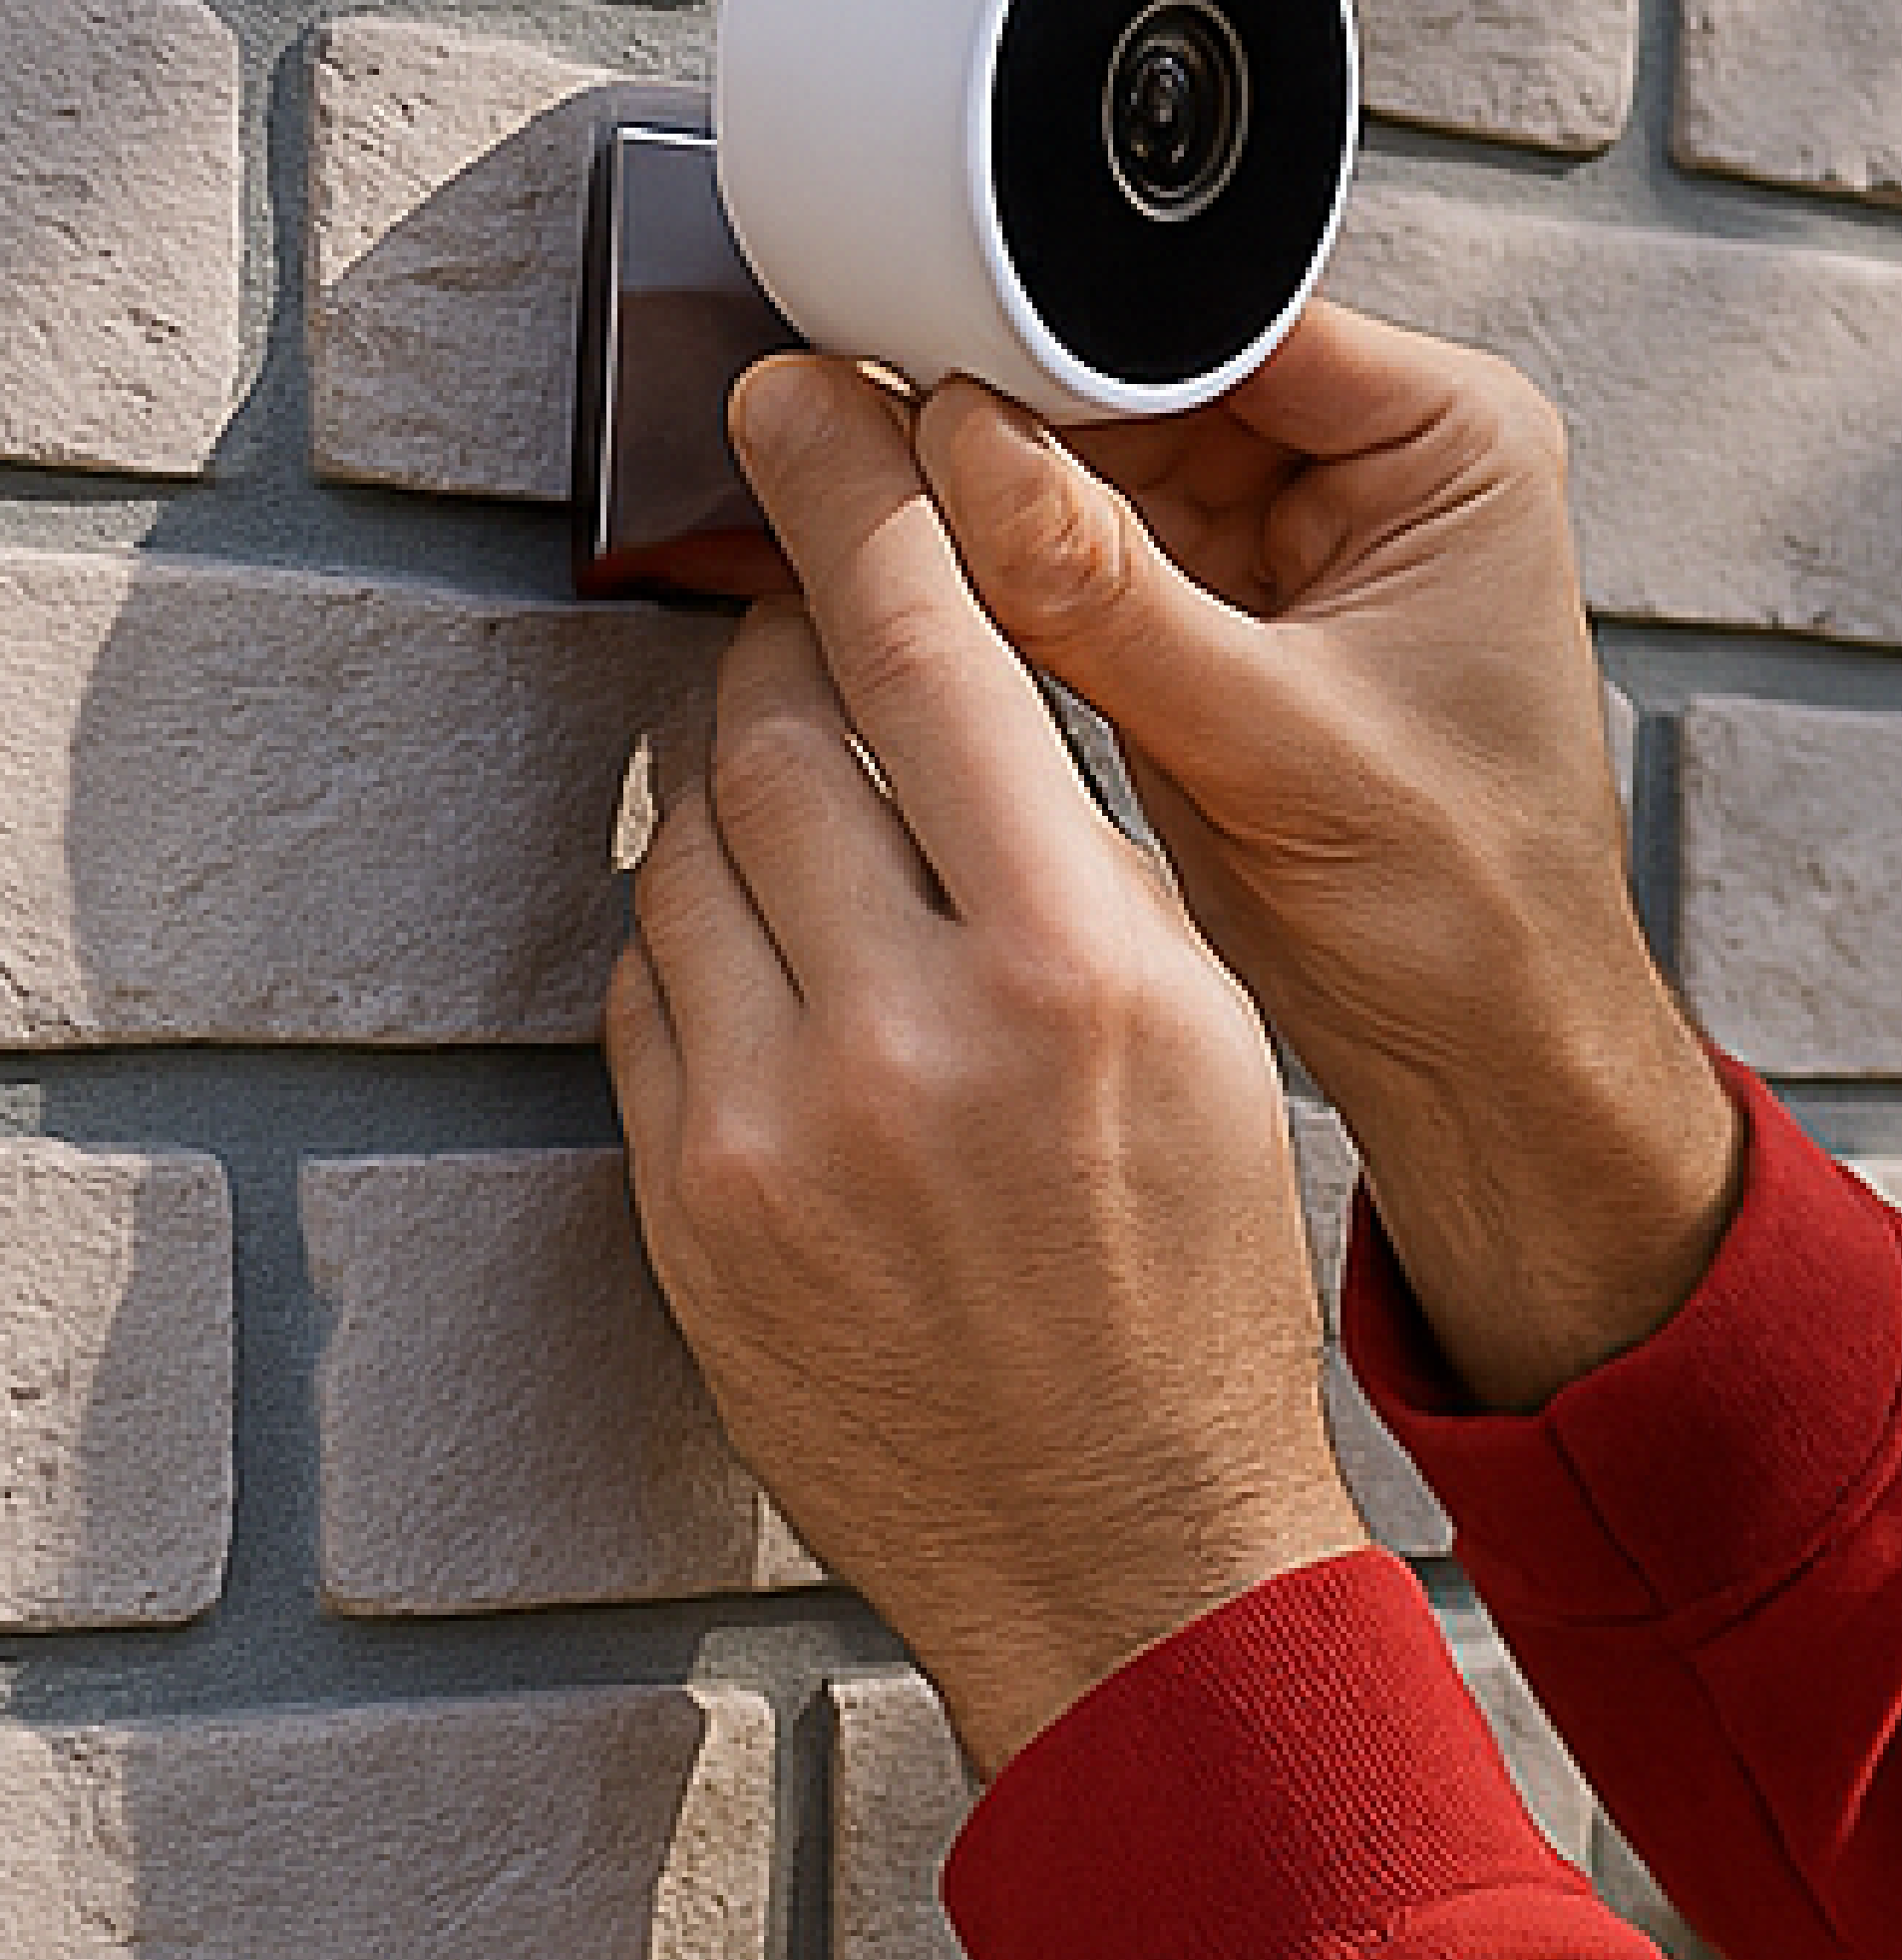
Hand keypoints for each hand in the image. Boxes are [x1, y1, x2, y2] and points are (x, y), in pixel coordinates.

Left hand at [604, 357, 1365, 1780]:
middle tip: (795, 610)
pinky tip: (756, 949)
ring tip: (782, 783)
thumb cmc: (1190, 1293)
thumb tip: (948, 678)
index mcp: (1077, 971)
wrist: (1120, 1550)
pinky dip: (686, 934)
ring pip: (680, 851)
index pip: (928, 653)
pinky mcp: (686, 1212)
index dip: (856, 499)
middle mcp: (909, 1037)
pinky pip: (641, 994)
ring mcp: (772, 1132)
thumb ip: (1072, 852)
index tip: (805, 408)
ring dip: (719, 785)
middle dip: (771, 639)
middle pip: (769, 730)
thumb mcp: (1202, 1036)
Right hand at [913, 306, 1740, 1415]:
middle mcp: (1369, 463)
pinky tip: (944, 591)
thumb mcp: (1276, 745)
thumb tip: (961, 456)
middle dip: (1014, 418)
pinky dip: (1008, 573)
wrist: (1481, 1056)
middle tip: (884, 443)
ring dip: (998, 496)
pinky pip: (1080, 547)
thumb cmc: (1474, 913)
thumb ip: (1109, 597)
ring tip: (900, 523)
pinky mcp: (1213, 610)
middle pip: (1139, 376)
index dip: (1069, 340)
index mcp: (1447, 440)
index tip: (936, 363)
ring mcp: (1284, 536)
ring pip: (1093, 459)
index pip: (1221, 325)